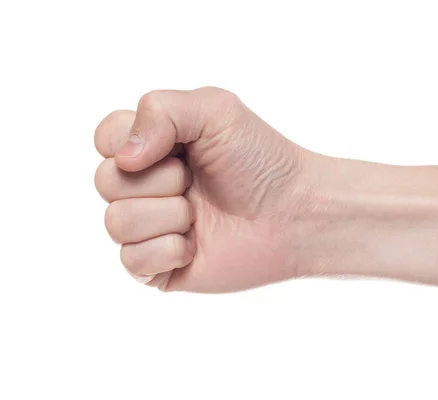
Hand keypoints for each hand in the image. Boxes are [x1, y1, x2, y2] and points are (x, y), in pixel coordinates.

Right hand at [95, 87, 316, 291]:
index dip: (131, 143)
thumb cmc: (261, 160)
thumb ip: (159, 110)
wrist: (295, 214)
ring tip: (200, 215)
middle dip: (159, 180)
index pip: (105, 139)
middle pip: (105, 181)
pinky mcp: (160, 267)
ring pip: (116, 222)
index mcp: (154, 147)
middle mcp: (147, 186)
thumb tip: (122, 158)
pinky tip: (196, 245)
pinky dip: (168, 251)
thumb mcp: (215, 110)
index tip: (177, 149)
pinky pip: (130, 260)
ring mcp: (152, 227)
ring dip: (167, 216)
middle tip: (195, 181)